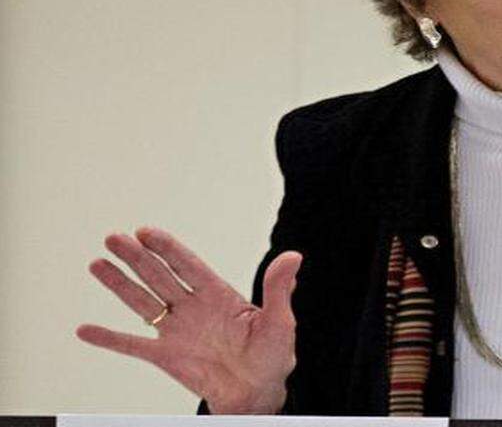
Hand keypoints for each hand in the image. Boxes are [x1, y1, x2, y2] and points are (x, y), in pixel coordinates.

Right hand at [76, 227, 301, 413]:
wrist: (257, 393)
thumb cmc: (273, 356)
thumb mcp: (280, 322)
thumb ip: (279, 289)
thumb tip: (293, 257)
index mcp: (219, 295)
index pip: (188, 264)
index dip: (167, 248)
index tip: (145, 231)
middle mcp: (193, 307)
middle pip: (159, 276)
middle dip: (137, 257)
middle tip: (113, 238)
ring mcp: (177, 331)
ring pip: (143, 302)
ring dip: (119, 285)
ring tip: (96, 264)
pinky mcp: (166, 357)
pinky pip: (133, 345)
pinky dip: (109, 338)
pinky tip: (85, 329)